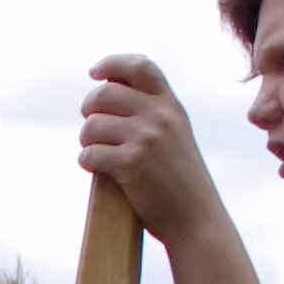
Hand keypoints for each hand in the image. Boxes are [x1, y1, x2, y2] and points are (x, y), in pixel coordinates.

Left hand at [79, 54, 225, 240]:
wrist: (197, 219)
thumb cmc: (181, 182)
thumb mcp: (176, 137)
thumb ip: (153, 114)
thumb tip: (107, 94)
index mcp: (172, 106)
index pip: (140, 66)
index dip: (112, 64)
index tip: (94, 73)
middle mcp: (160, 116)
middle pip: (104, 93)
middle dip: (89, 109)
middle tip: (90, 128)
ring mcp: (146, 138)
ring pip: (92, 125)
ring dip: (86, 141)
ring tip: (96, 153)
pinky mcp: (131, 163)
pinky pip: (89, 153)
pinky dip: (87, 162)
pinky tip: (98, 170)